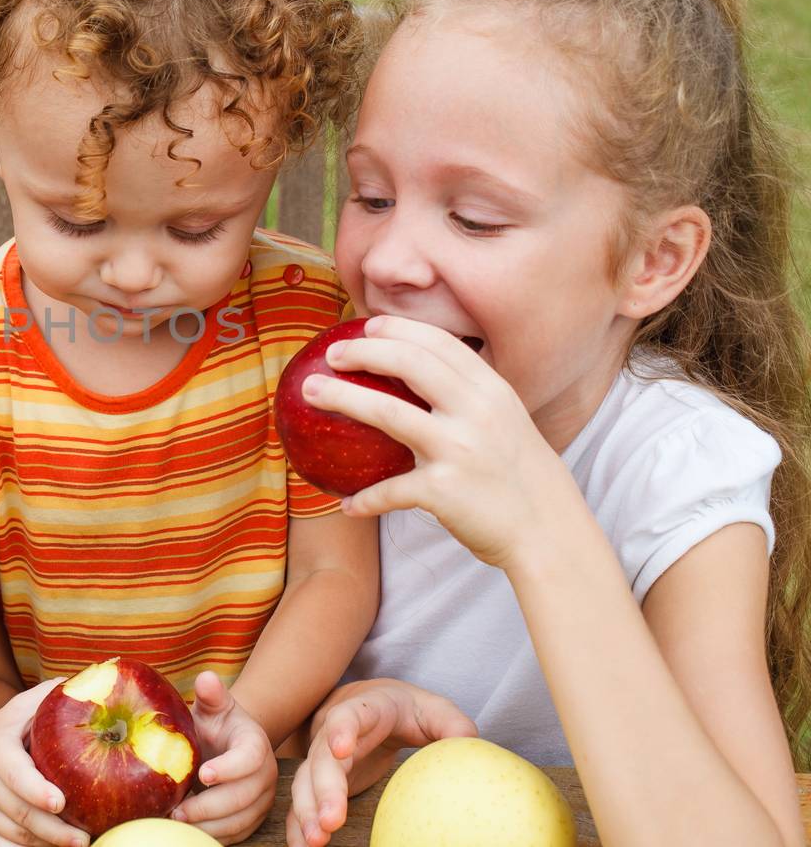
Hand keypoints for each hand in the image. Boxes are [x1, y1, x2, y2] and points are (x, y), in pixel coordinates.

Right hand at [0, 678, 86, 846]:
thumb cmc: (11, 727)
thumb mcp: (26, 706)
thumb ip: (54, 695)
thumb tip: (97, 680)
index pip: (15, 774)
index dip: (36, 790)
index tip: (60, 802)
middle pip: (20, 814)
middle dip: (54, 831)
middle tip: (86, 838)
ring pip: (15, 837)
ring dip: (48, 846)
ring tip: (79, 845)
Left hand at [170, 673, 277, 843]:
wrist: (226, 745)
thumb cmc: (216, 725)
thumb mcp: (213, 707)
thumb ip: (211, 695)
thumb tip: (206, 678)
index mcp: (256, 744)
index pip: (250, 758)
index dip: (229, 768)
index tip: (202, 774)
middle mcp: (266, 775)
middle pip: (244, 797)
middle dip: (209, 807)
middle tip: (178, 810)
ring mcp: (262, 800)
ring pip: (240, 821)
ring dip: (208, 825)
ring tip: (177, 820)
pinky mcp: (253, 819)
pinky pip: (237, 834)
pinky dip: (213, 835)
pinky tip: (188, 831)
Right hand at [284, 679, 476, 846]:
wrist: (373, 706)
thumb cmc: (407, 711)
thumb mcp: (434, 710)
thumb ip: (452, 726)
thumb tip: (467, 747)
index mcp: (365, 711)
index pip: (349, 715)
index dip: (341, 730)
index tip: (341, 750)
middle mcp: (334, 734)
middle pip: (322, 758)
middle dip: (324, 789)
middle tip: (331, 820)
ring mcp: (323, 759)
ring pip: (305, 783)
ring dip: (305, 812)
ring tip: (315, 842)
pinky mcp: (319, 782)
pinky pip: (302, 802)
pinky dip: (297, 825)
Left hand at [300, 314, 579, 568]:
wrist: (551, 534)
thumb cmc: (522, 478)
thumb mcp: (508, 423)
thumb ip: (472, 399)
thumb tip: (424, 380)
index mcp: (492, 391)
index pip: (440, 343)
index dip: (399, 328)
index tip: (368, 324)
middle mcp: (477, 412)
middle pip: (409, 363)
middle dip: (364, 351)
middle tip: (332, 353)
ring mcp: (459, 449)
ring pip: (387, 413)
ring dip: (342, 398)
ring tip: (309, 392)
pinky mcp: (443, 490)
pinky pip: (390, 490)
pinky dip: (365, 498)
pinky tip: (347, 504)